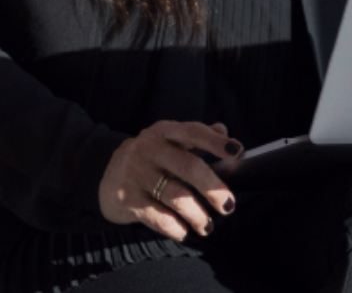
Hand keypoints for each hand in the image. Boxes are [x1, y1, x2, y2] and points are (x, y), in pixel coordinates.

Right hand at [99, 120, 241, 240]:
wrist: (104, 172)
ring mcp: (137, 173)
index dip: (216, 142)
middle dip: (213, 188)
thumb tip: (223, 129)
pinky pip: (157, 216)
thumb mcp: (168, 140)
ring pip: (175, 195)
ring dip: (197, 214)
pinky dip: (175, 227)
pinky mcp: (127, 199)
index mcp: (164, 131)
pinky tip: (184, 232)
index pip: (193, 132)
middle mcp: (150, 148)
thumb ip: (197, 135)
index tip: (238, 152)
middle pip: (188, 166)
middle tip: (228, 205)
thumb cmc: (149, 157)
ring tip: (207, 227)